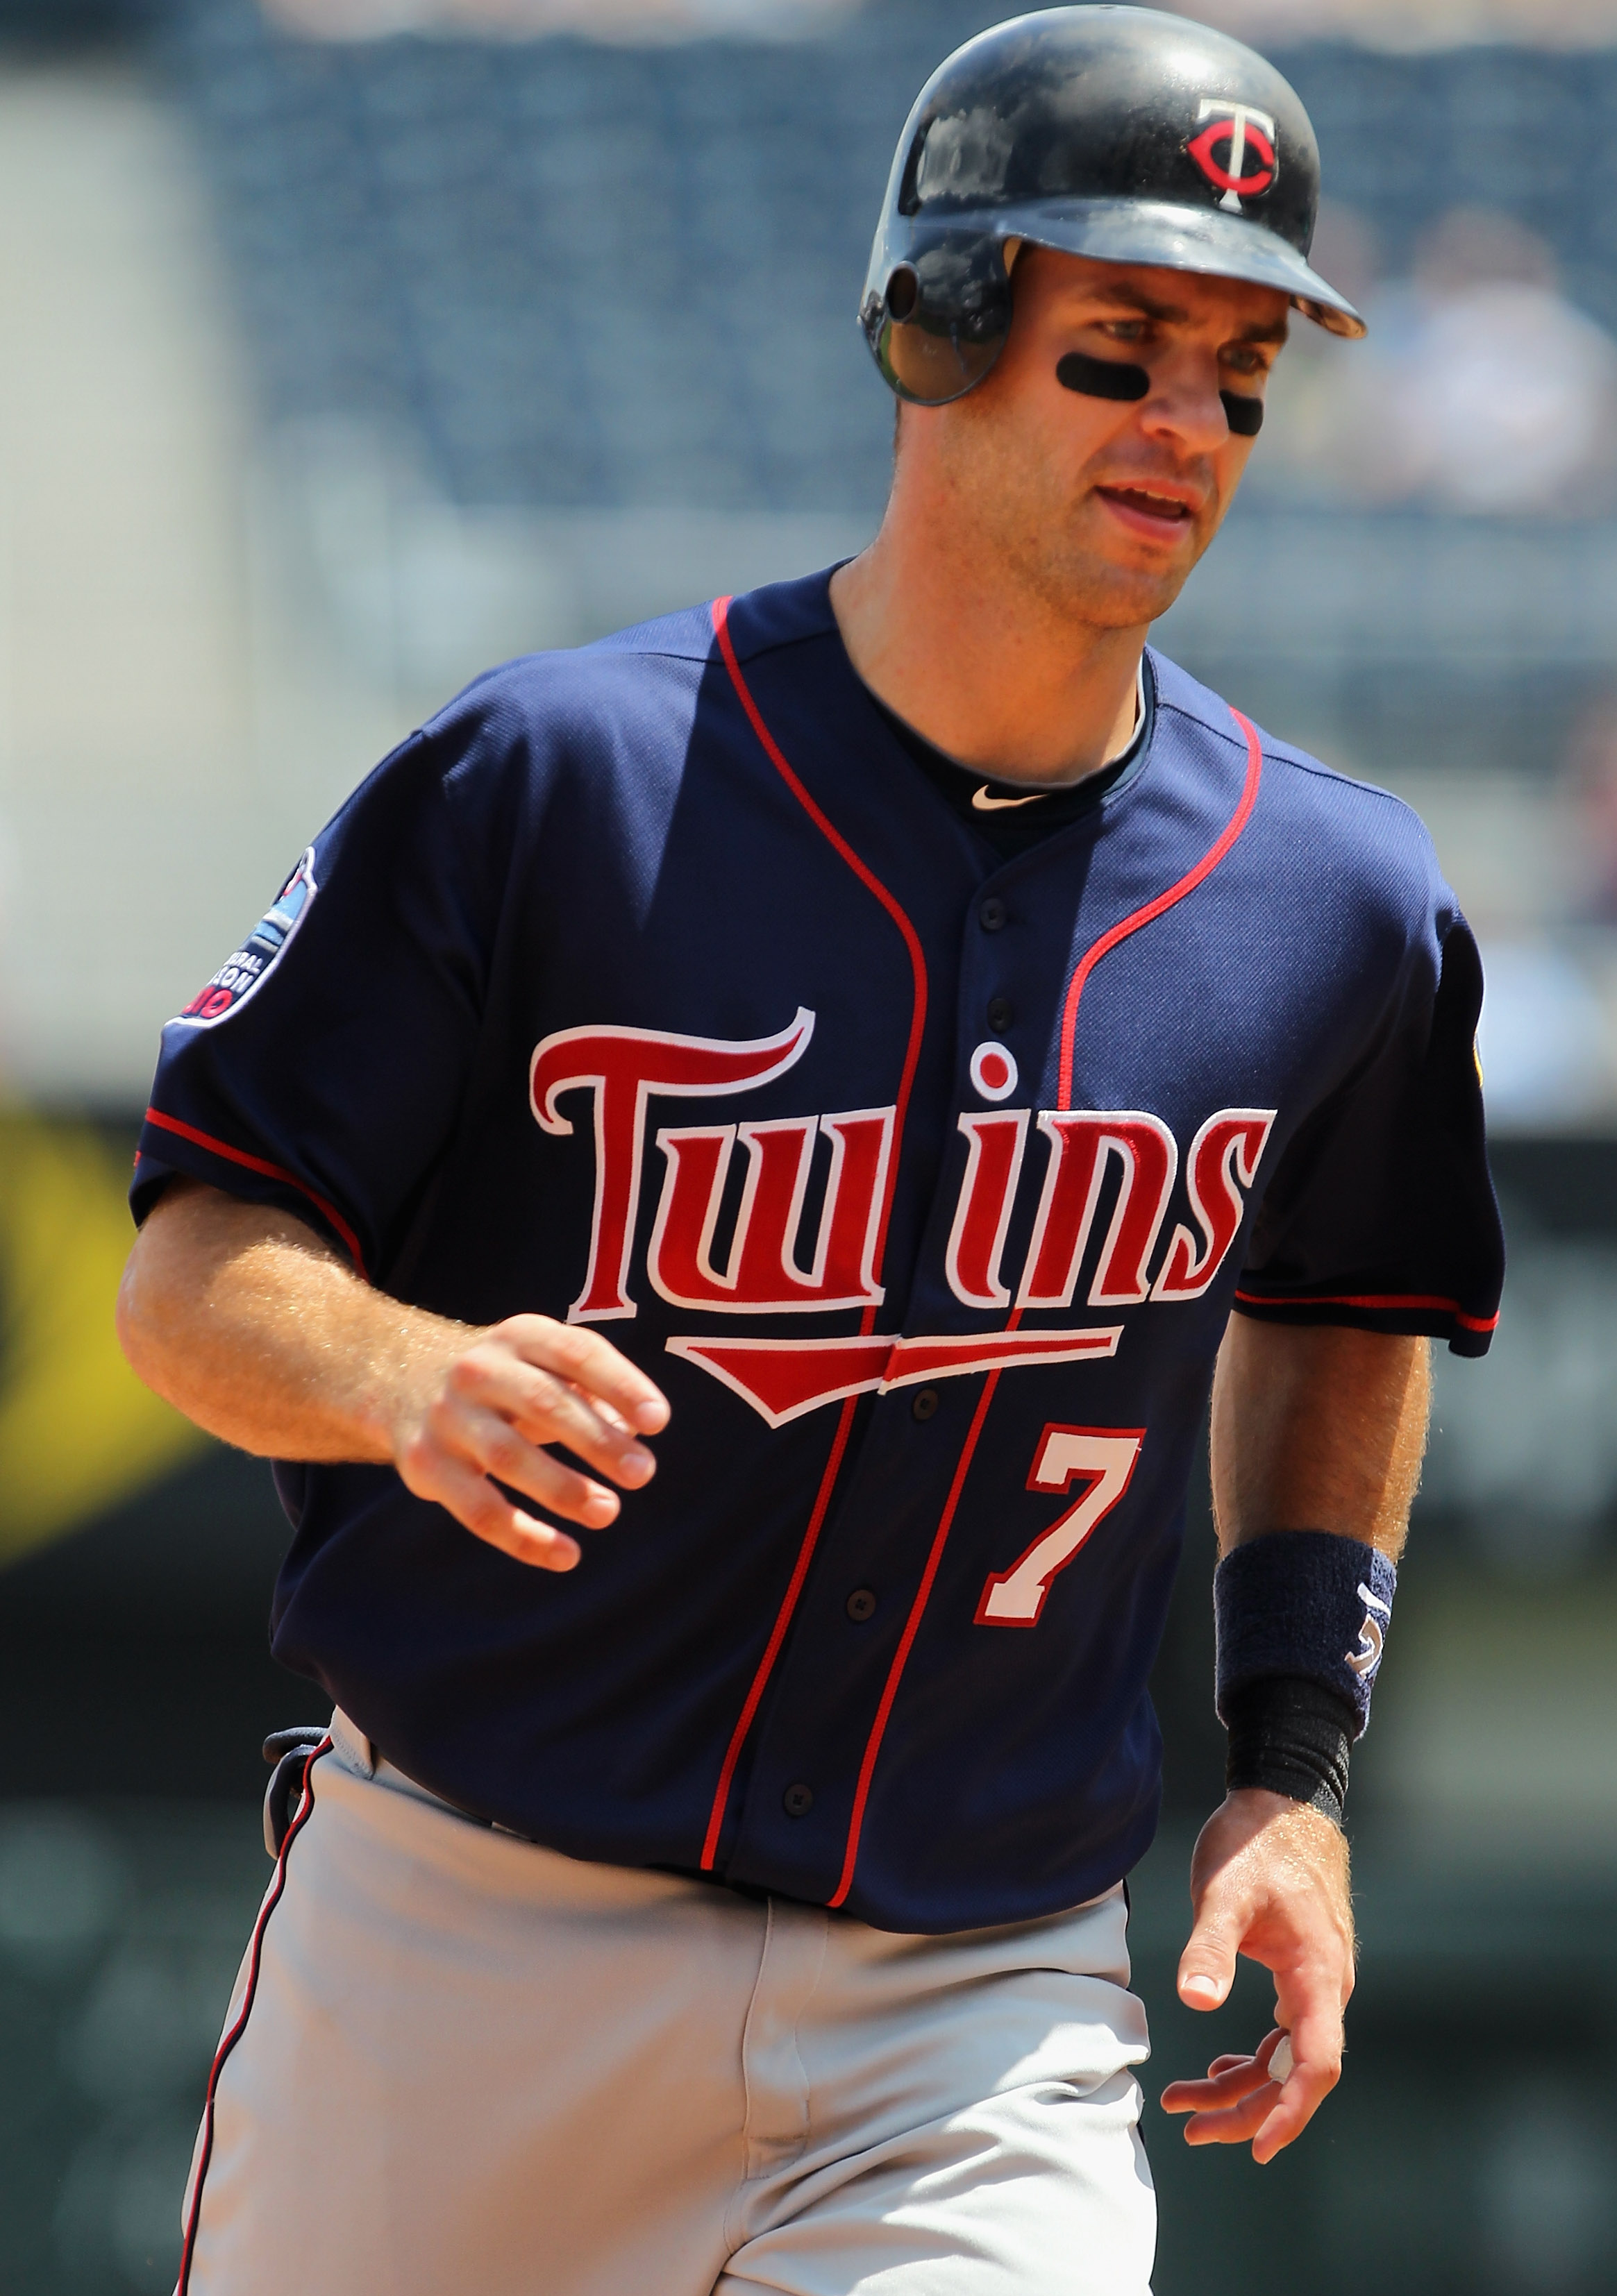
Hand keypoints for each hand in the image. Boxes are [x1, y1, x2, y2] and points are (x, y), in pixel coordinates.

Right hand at [390, 1315, 669, 1571]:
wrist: (401, 1378)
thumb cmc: (506, 1376)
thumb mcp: (544, 1363)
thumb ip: (592, 1390)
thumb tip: (639, 1429)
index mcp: (520, 1336)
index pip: (577, 1352)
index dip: (620, 1384)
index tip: (659, 1420)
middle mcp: (479, 1370)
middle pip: (544, 1404)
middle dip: (597, 1440)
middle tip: (643, 1473)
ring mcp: (448, 1417)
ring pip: (509, 1458)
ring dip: (563, 1489)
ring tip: (608, 1512)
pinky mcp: (426, 1465)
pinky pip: (478, 1510)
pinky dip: (524, 1538)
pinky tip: (566, 1555)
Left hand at [1158, 1789, 1353, 2163]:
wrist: (1282, 1801)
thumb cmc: (1257, 1843)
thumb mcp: (1224, 1892)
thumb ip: (1211, 1947)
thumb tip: (1196, 2000)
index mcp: (1316, 1974)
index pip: (1316, 2063)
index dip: (1290, 2110)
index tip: (1258, 2146)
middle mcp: (1325, 1987)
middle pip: (1294, 2073)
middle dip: (1246, 2110)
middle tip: (1191, 2131)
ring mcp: (1314, 1981)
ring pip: (1284, 2057)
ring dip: (1240, 2087)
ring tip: (1186, 2105)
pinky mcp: (1298, 1972)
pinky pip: (1281, 2032)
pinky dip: (1248, 2057)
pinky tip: (1216, 2065)